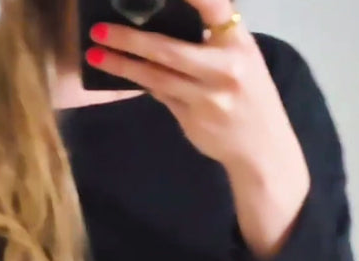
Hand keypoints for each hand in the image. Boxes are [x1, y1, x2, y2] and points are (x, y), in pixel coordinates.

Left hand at [85, 0, 304, 178]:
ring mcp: (208, 99)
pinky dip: (141, 83)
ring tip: (95, 54)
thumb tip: (161, 19)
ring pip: (157, 78)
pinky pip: (161, 96)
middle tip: (99, 29)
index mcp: (239, 44)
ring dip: (122, 65)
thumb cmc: (250, 95)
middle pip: (169, 50)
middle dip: (130, 38)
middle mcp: (225, 69)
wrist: (263, 149)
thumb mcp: (242, 57)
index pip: (211, 7)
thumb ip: (212, 35)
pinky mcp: (194, 121)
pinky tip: (120, 72)